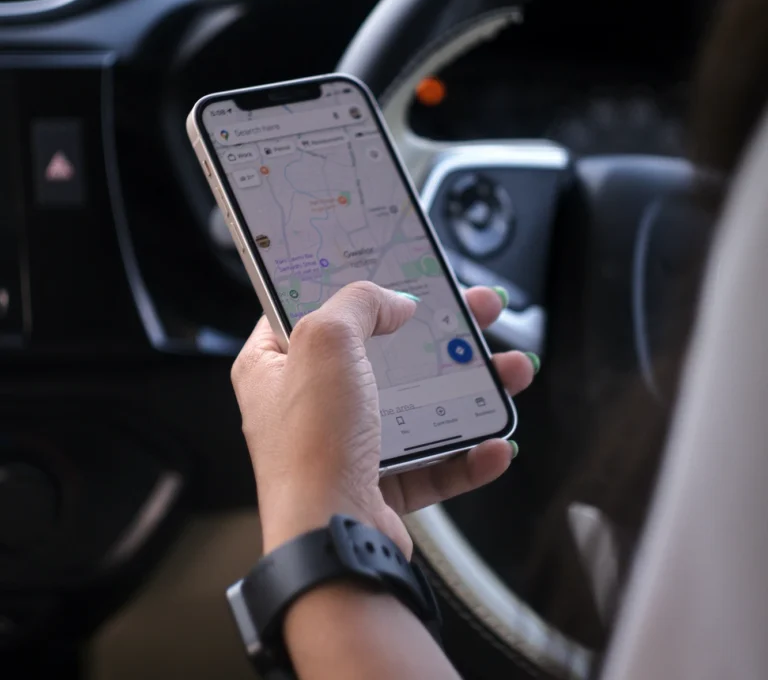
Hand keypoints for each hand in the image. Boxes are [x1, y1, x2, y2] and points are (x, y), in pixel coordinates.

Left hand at [232, 282, 537, 556]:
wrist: (332, 538)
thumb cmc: (313, 442)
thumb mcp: (325, 342)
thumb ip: (358, 304)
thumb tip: (393, 302)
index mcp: (274, 366)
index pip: (309, 310)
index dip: (352, 288)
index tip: (393, 272)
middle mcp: (307, 404)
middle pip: (382, 352)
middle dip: (438, 332)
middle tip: (478, 311)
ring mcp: (345, 444)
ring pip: (416, 403)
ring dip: (469, 388)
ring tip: (513, 371)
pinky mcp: (379, 483)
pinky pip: (431, 462)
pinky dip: (466, 454)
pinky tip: (495, 444)